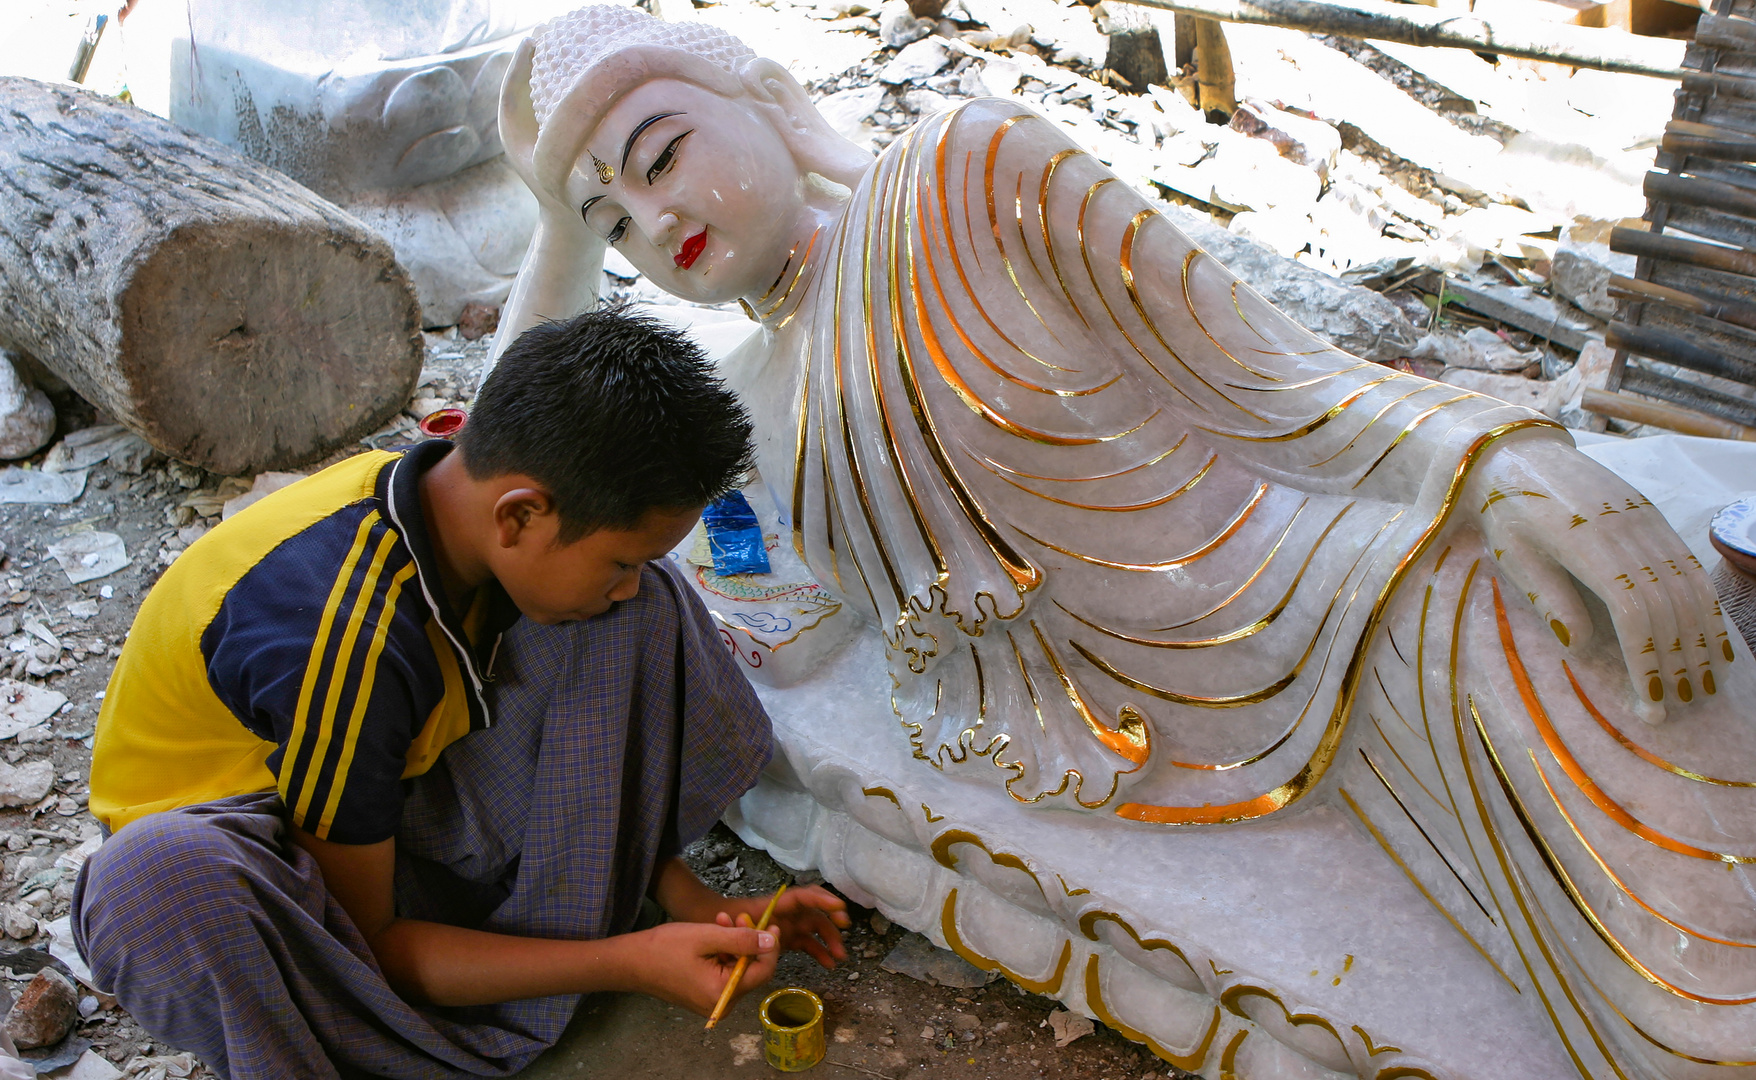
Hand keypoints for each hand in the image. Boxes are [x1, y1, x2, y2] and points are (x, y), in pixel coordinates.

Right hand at [623, 920, 779, 1015]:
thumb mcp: (707, 937)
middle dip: (748, 941)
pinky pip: (723, 973)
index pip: (762, 972)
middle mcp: (721, 1004)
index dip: (770, 947)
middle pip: (750, 971)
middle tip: (740, 917)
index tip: (770, 925)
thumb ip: (742, 940)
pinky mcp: (703, 995)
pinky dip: (723, 953)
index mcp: (722, 994)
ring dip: (734, 943)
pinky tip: (715, 933)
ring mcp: (712, 1002)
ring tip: (722, 920)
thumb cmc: (664, 948)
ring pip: (736, 969)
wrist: (631, 961)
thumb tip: (771, 941)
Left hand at [717, 886, 850, 968]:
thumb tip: (769, 940)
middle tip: (842, 939)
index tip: (839, 907)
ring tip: (840, 957)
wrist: (707, 923)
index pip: (803, 897)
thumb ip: (746, 934)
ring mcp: (785, 925)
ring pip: (814, 930)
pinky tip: (828, 964)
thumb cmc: (717, 920)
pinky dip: (818, 952)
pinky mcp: (783, 938)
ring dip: (828, 941)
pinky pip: (805, 943)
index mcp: (774, 906)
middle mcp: (784, 913)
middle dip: (831, 925)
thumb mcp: (730, 926)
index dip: (823, 899)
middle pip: (814, 914)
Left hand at [1464, 432, 1730, 723]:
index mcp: (1588, 541)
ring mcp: (1647, 522)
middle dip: (1680, 659)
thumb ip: (1550, 597)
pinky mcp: (1654, 519)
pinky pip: (1689, 566)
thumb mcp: (1513, 555)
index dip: (1647, 659)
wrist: (1519, 454)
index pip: (1633, 610)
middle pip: (1669, 603)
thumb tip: (1583, 646)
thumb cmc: (1507, 511)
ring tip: (1706, 682)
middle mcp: (1628, 530)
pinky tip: (1710, 637)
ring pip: (1689, 585)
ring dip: (1701, 638)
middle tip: (1685, 704)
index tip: (1651, 701)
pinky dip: (1704, 606)